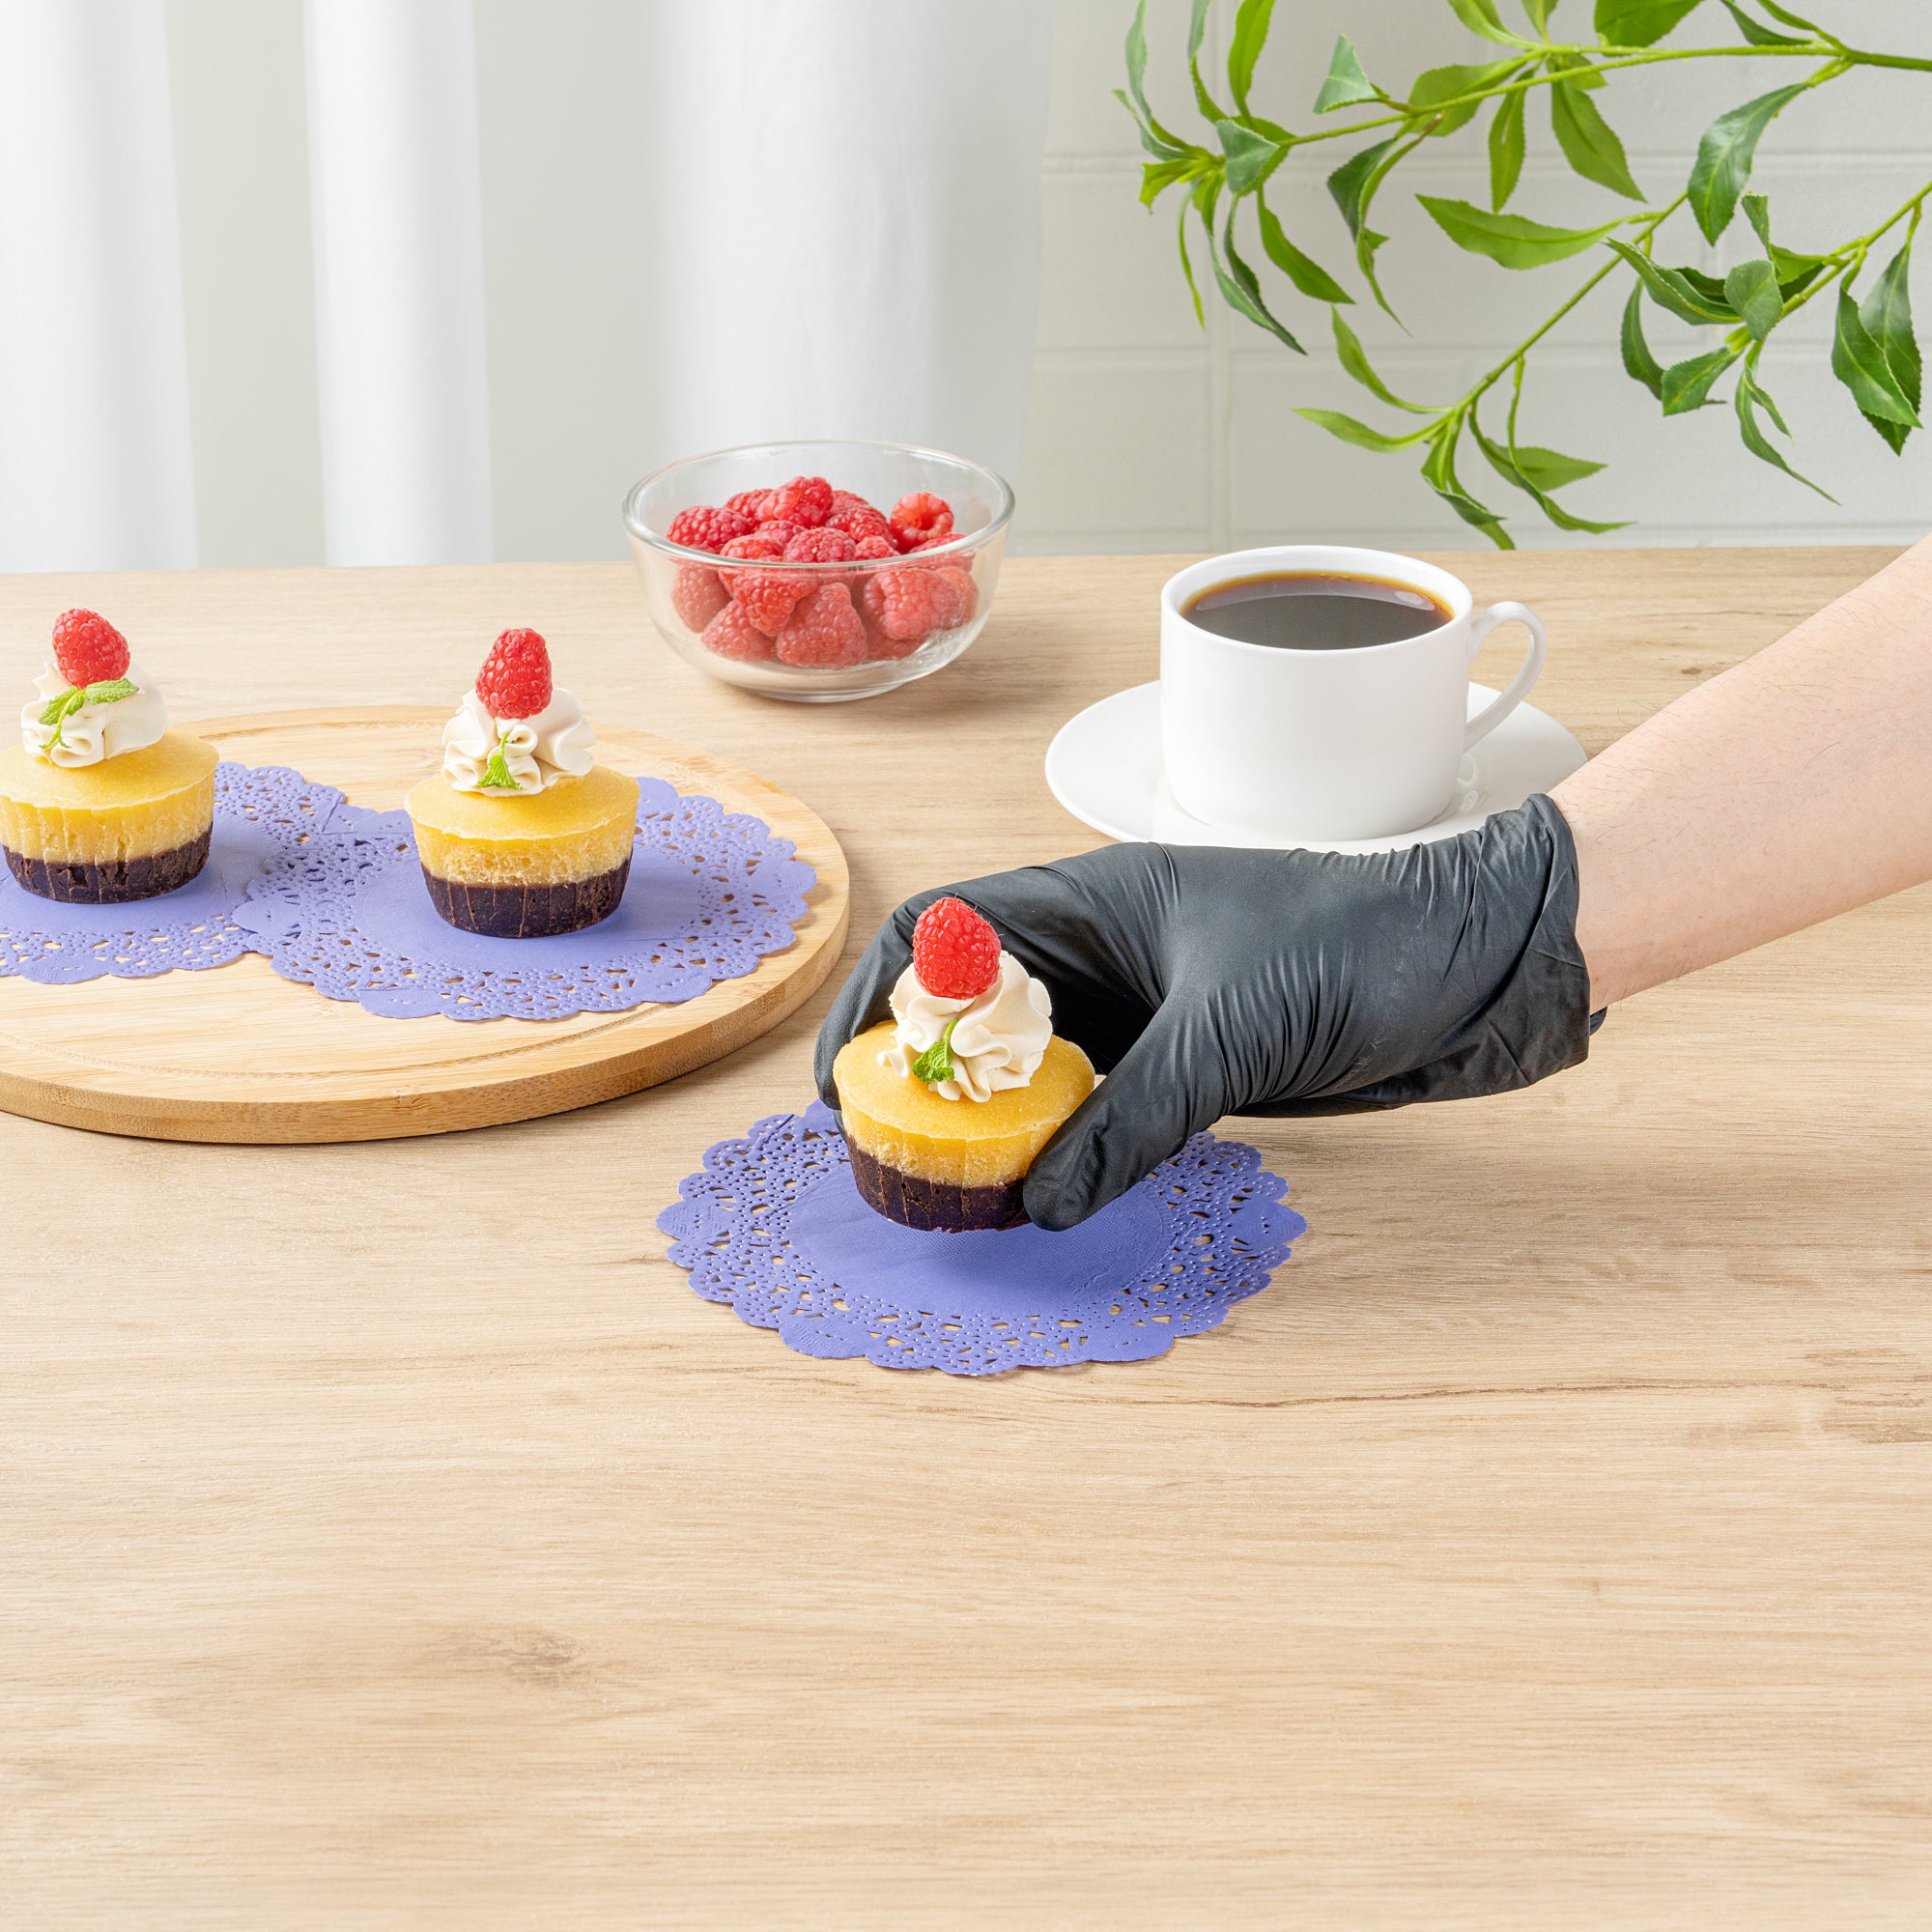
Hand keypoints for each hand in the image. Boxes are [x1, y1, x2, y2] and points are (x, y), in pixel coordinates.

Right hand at [815, 796, 1596, 1229]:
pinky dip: (1062, 1151)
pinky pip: (1099, 1109)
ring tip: (955, 1191)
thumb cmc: (1365, 944)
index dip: (883, 997)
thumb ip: (1134, 1112)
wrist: (1481, 961)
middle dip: (927, 1077)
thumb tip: (1042, 1200)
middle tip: (893, 1157)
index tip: (846, 1077)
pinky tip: (1042, 1194)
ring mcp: (1147, 1010)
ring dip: (994, 1125)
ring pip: (1036, 1069)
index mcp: (1093, 899)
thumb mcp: (1235, 1024)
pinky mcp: (1190, 1063)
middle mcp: (1106, 953)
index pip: (946, 929)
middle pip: (979, 1009)